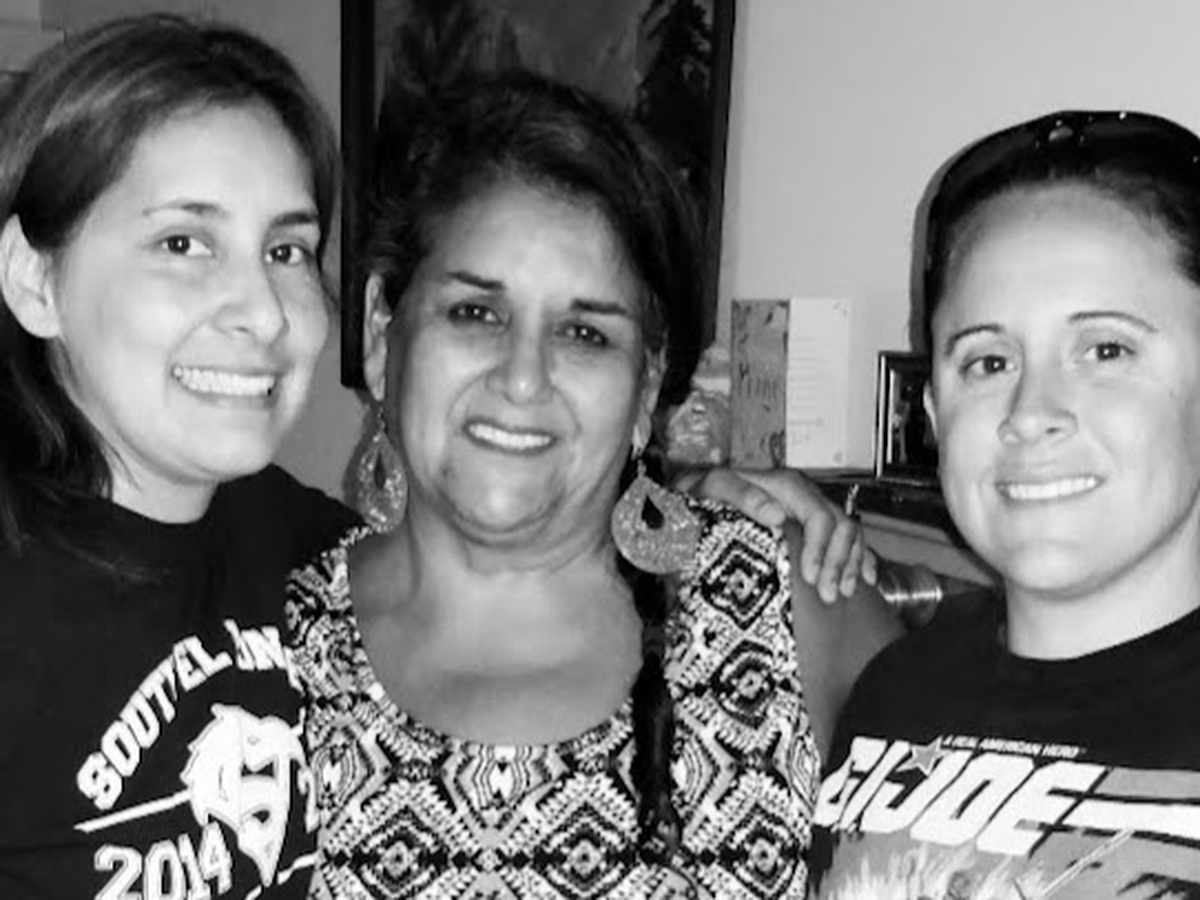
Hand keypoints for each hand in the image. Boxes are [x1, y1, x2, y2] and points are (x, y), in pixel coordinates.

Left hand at [674, 467, 876, 602]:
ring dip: (851, 563)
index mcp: (787, 486)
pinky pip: (849, 539)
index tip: (810, 578)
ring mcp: (812, 509)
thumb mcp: (715, 487)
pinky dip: (861, 558)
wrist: (699, 493)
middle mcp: (805, 496)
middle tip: (828, 595)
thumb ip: (742, 495)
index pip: (819, 516)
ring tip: (844, 593)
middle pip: (841, 526)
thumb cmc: (706, 494)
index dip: (820, 548)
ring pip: (849, 532)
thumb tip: (777, 515)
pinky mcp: (814, 525)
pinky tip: (866, 579)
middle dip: (839, 562)